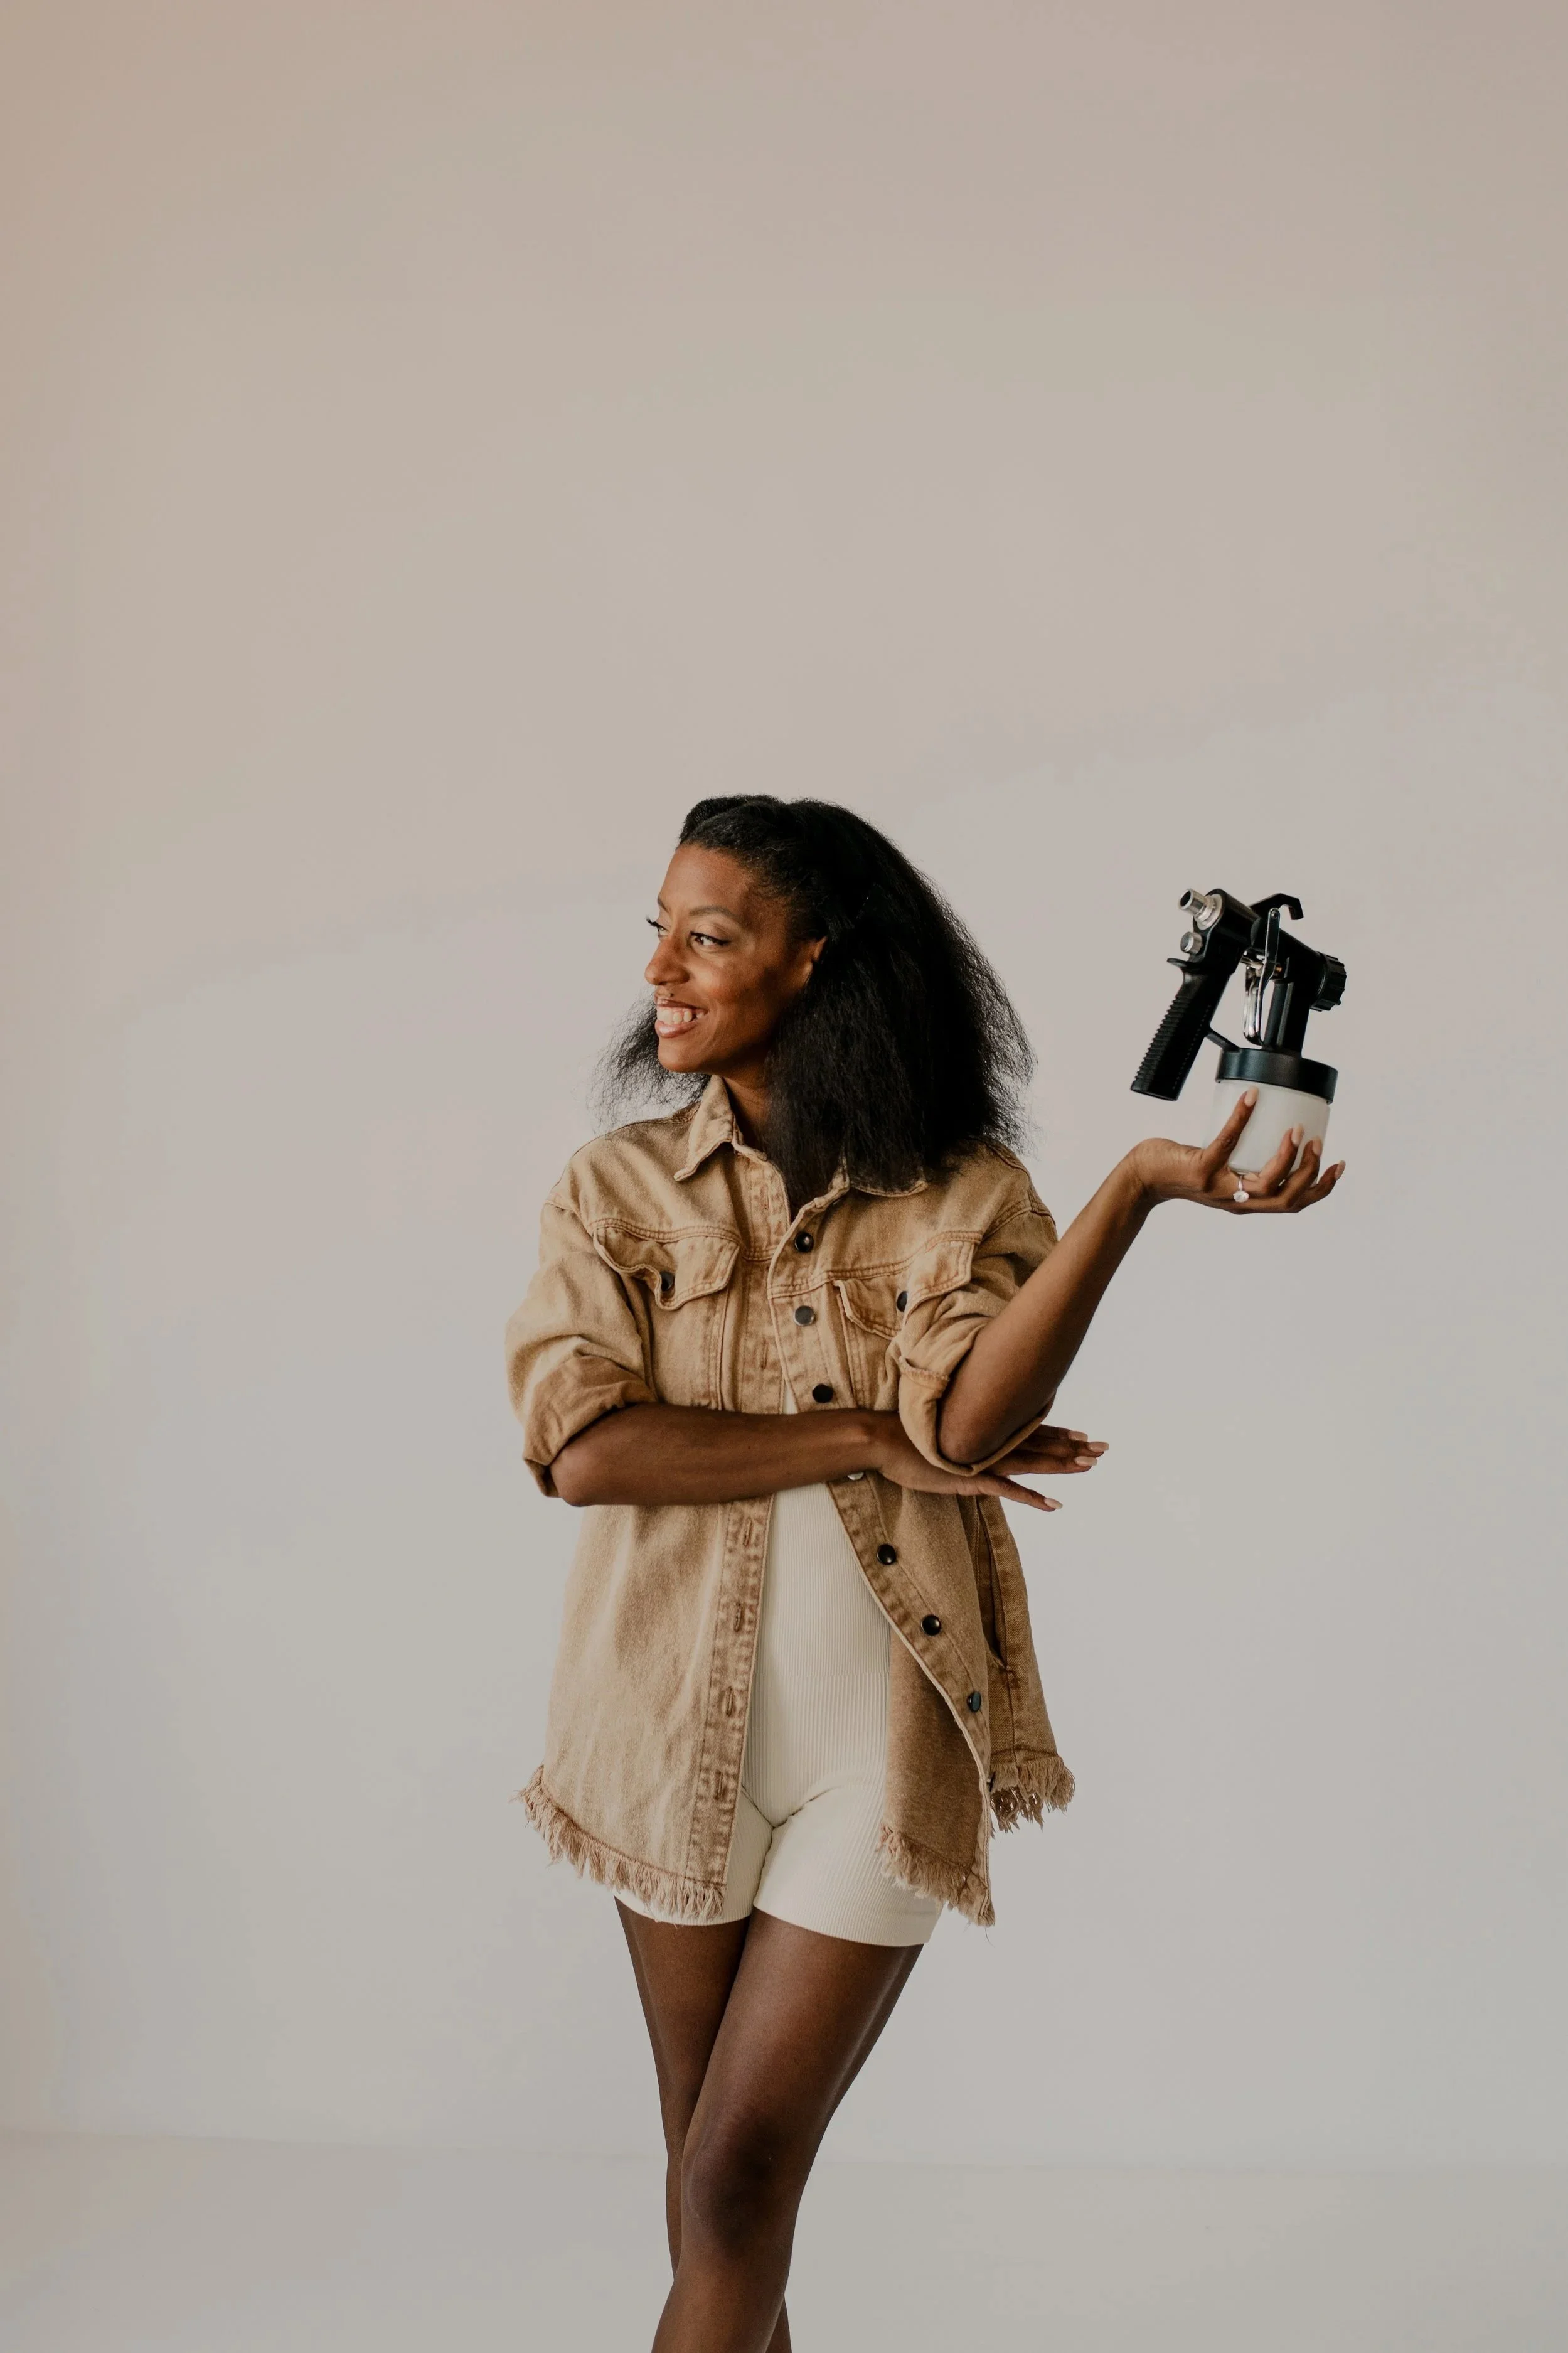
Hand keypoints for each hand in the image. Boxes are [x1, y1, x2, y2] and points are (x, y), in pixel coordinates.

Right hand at [872, 1416, 1107, 1513]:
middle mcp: (992, 1443)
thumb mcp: (944, 1438)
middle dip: (1074, 1449)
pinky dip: (1032, 1498)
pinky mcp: (971, 1478)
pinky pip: (1009, 1490)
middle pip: (1041, 1445)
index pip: (1031, 1432)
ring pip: (1033, 1463)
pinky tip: (1053, 1505)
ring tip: (1090, 1466)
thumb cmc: (908, 1439)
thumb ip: (964, 1438)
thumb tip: (973, 1440)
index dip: (1060, 1435)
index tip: (1085, 1437)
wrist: (884, 1439)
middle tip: (1104, 1449)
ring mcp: (984, 1460)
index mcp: (987, 1433)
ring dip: (1063, 1466)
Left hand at [1132, 1089, 1344, 1214]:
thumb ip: (1244, 1162)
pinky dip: (1241, 1118)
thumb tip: (1268, 1127)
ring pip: (1264, 1182)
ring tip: (1295, 1129)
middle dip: (1309, 1173)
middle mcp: (1236, 1200)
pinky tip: (1251, 1099)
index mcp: (1247, 1201)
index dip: (1320, 1189)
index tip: (1337, 1166)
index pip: (1293, 1203)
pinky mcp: (1200, 1169)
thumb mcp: (1222, 1172)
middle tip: (1316, 1143)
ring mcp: (1219, 1187)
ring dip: (1286, 1156)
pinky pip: (1226, 1142)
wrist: (1144, 1177)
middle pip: (1287, 1198)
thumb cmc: (1182, 1169)